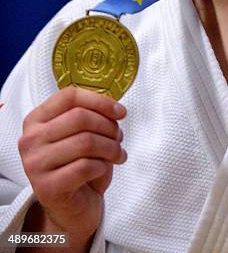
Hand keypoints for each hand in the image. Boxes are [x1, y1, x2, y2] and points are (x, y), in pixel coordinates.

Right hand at [18, 87, 126, 246]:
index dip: (100, 101)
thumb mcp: (81, 134)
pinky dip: (102, 166)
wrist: (70, 207)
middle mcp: (31, 139)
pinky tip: (104, 168)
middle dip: (108, 126)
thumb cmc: (77, 165)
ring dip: (111, 147)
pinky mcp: (46, 187)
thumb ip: (90, 115)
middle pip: (80, 117)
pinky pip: (85, 167)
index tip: (120, 112)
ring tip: (117, 153)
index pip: (69, 96)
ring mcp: (35, 164)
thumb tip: (115, 108)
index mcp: (37, 119)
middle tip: (119, 137)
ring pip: (85, 141)